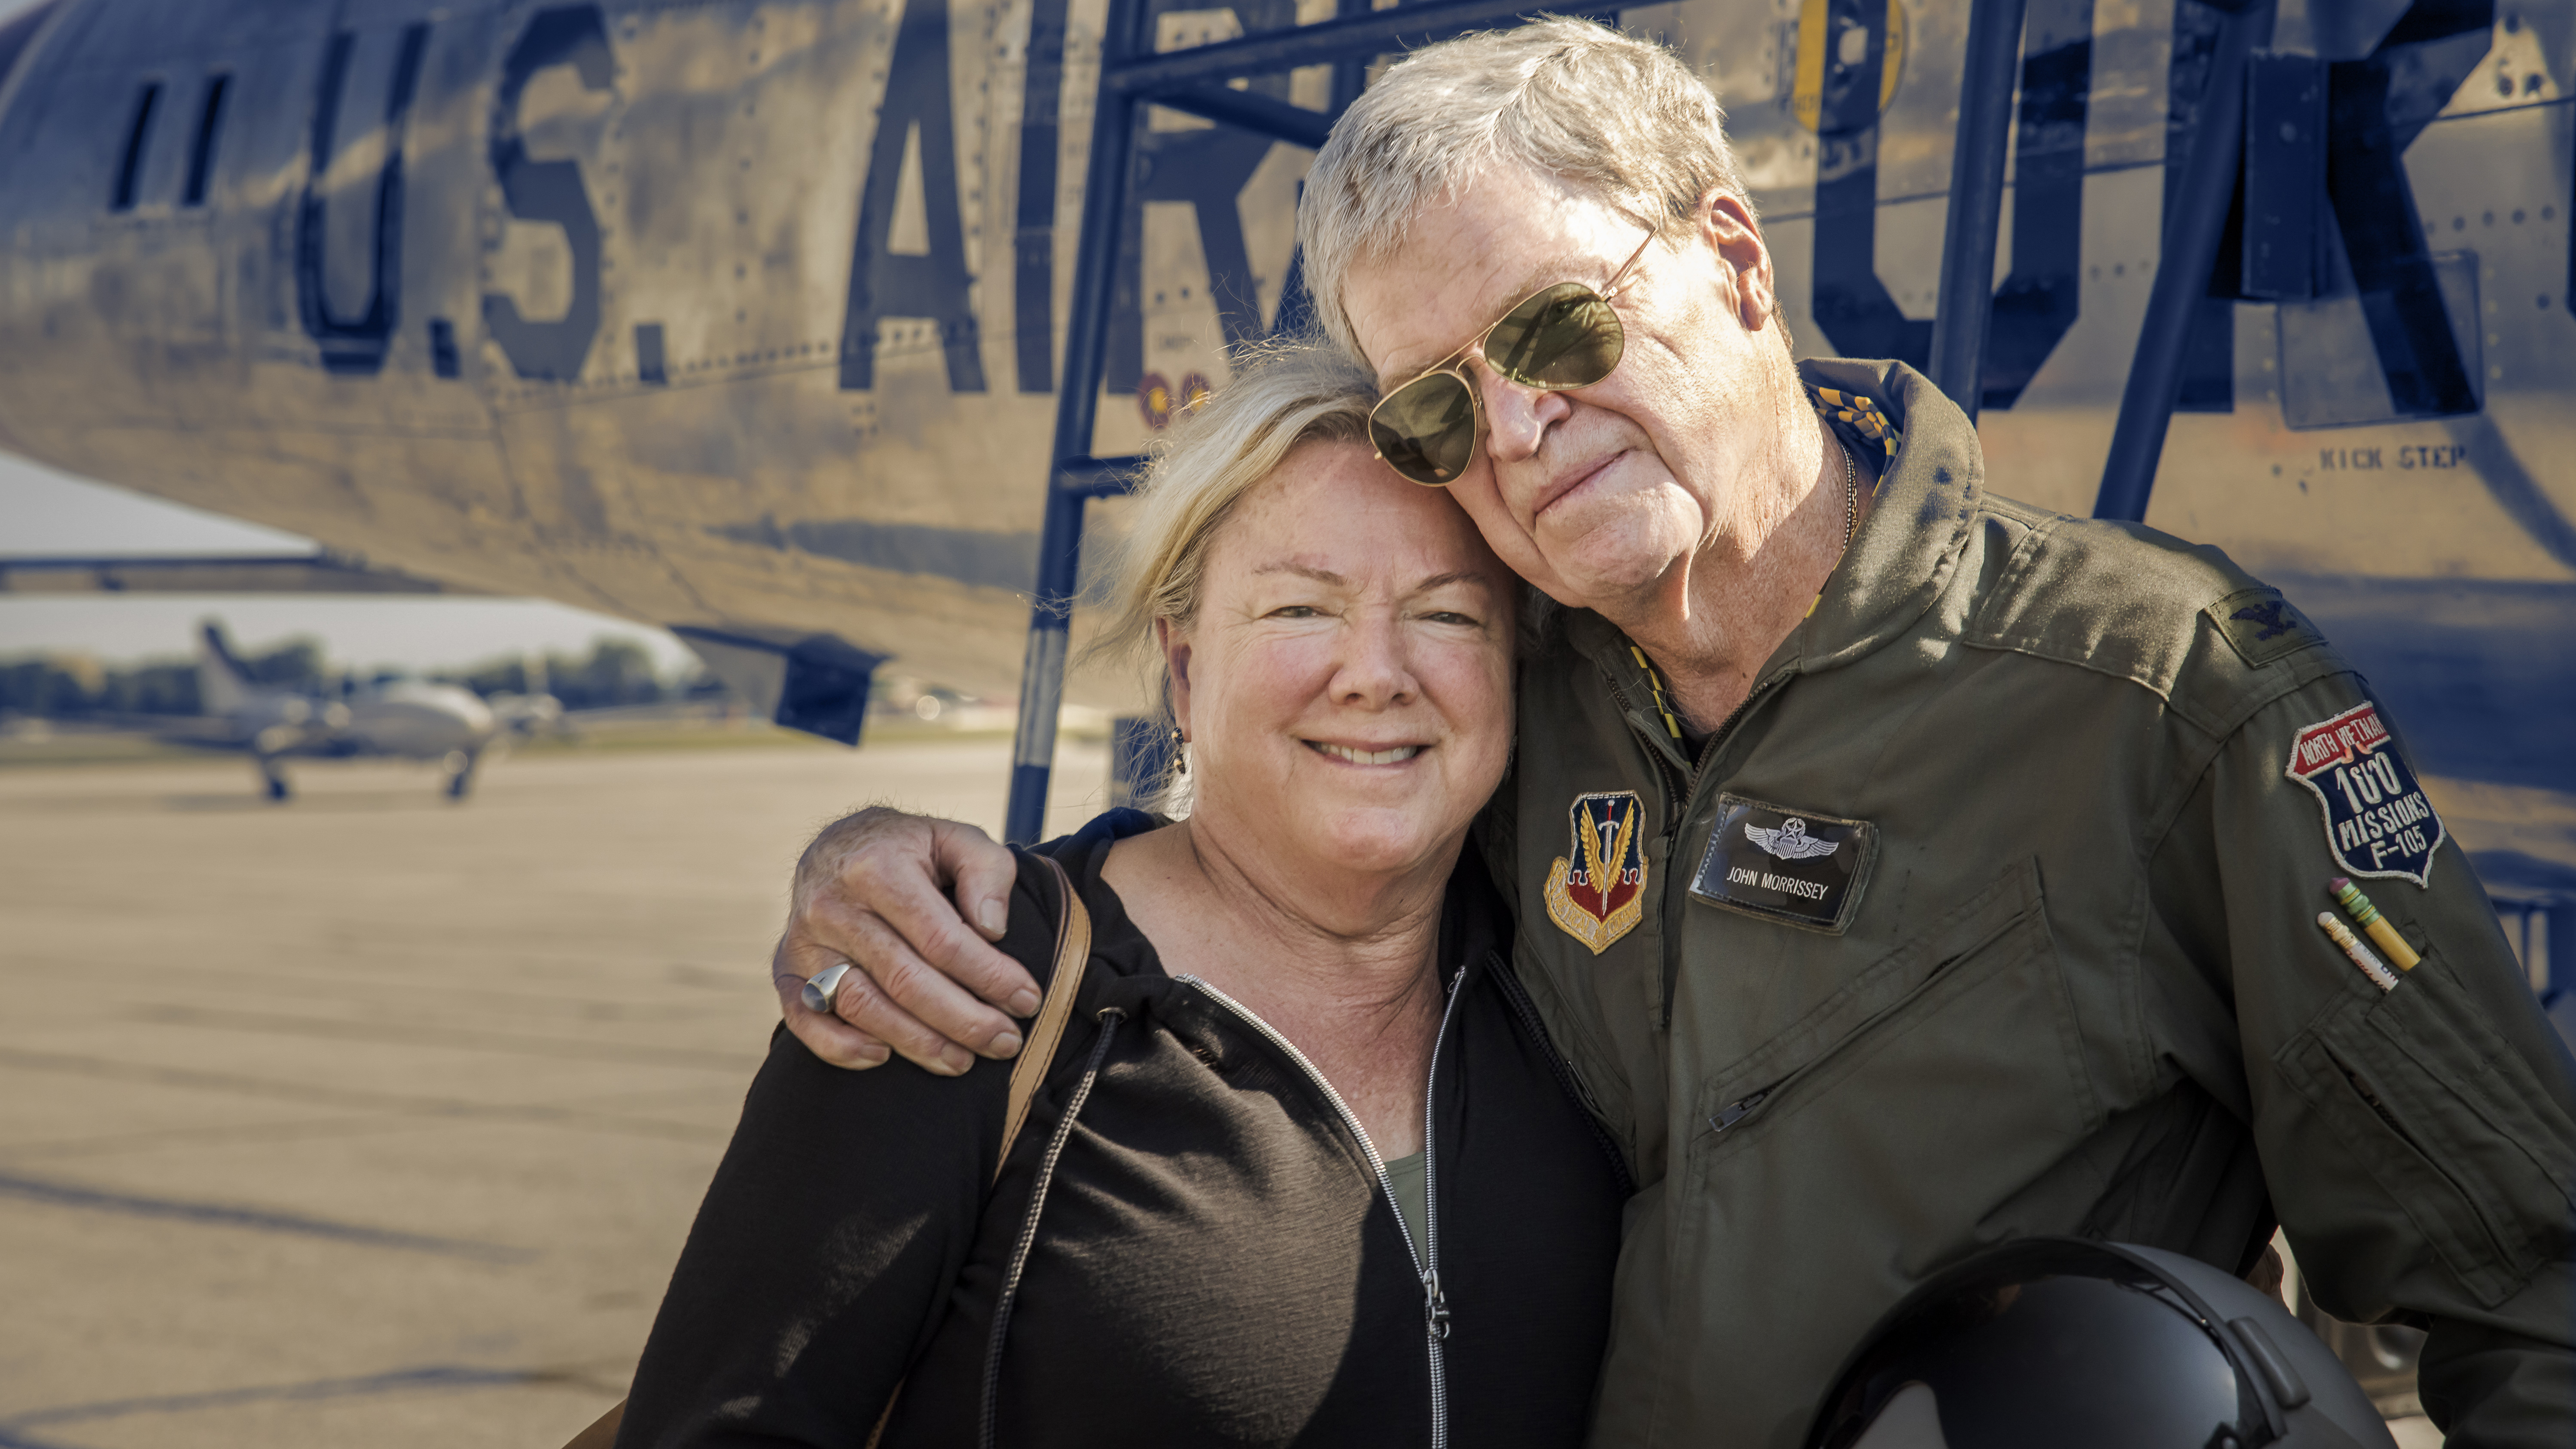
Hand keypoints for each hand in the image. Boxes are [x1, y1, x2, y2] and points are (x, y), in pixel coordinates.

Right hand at [773, 808, 1039, 1072]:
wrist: (839, 846)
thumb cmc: (912, 851)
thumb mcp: (957, 838)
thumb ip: (987, 872)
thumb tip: (993, 929)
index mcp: (877, 867)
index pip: (941, 938)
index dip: (989, 976)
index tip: (1027, 1000)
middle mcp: (832, 904)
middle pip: (905, 980)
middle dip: (964, 1020)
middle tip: (1006, 1042)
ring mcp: (804, 941)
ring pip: (862, 1006)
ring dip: (917, 1043)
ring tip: (963, 1061)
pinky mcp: (786, 970)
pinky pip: (805, 1020)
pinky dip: (841, 1047)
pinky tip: (883, 1057)